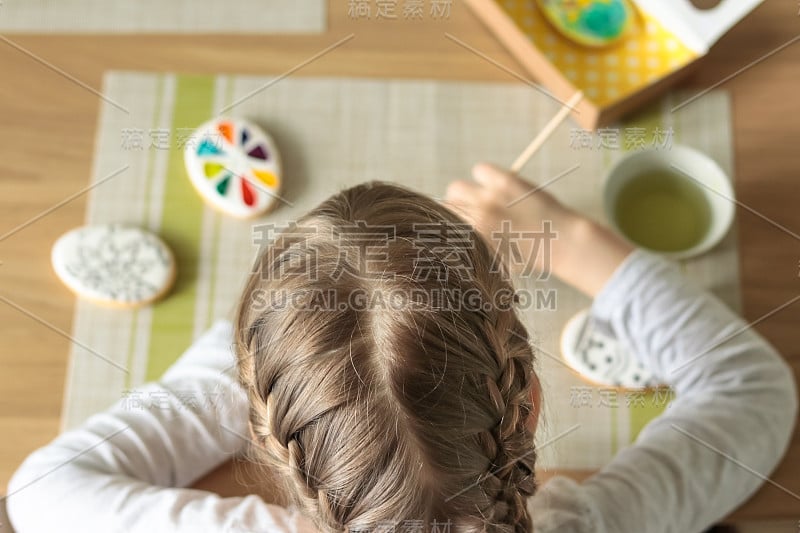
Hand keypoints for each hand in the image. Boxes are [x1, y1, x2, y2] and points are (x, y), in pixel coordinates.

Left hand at [444, 163, 633, 296]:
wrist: (562, 241)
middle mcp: (489, 199)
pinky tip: (478, 241)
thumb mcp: (527, 190)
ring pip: (452, 211)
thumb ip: (501, 187)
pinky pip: (460, 234)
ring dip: (459, 216)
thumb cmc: (549, 216)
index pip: (478, 171)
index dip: (483, 181)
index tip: (489, 191)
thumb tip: (478, 188)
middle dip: (463, 198)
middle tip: (473, 208)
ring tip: (473, 225)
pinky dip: (465, 237)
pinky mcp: (479, 242)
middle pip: (455, 190)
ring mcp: (482, 223)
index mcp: (503, 181)